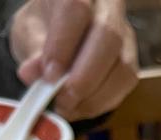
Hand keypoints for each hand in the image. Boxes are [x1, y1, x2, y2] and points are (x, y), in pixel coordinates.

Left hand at [9, 0, 138, 120]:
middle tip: (64, 100)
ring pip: (123, 66)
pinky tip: (82, 107)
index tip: (49, 76)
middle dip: (85, 76)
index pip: (76, 8)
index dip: (63, 45)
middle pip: (109, 36)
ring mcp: (125, 35)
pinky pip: (125, 85)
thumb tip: (31, 73)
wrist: (63, 34)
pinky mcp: (131, 61)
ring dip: (96, 96)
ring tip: (70, 108)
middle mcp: (108, 7)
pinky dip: (103, 102)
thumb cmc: (45, 29)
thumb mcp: (28, 32)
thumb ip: (31, 50)